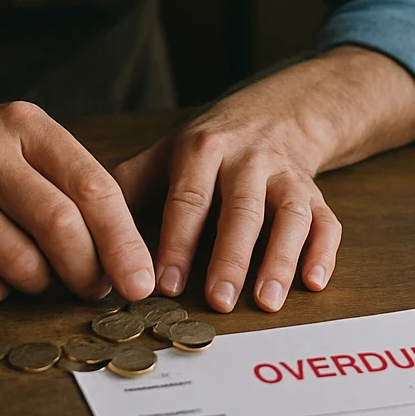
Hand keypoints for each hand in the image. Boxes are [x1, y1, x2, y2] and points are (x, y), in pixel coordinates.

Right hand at [0, 99, 156, 306]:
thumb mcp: (21, 147)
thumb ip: (72, 185)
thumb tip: (128, 257)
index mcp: (22, 125)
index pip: (92, 186)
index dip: (124, 241)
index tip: (141, 280)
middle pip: (61, 228)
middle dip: (88, 271)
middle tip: (95, 288)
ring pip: (24, 267)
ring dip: (41, 284)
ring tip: (34, 271)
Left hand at [112, 74, 342, 314]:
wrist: (273, 113)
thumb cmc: (208, 147)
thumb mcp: (165, 153)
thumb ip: (129, 187)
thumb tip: (86, 231)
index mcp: (203, 149)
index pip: (188, 198)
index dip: (177, 241)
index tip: (163, 283)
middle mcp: (249, 159)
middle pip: (241, 209)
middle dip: (229, 256)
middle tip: (217, 301)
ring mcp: (287, 176)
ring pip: (289, 216)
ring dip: (279, 259)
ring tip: (266, 301)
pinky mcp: (316, 194)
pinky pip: (327, 222)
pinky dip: (324, 252)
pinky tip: (314, 282)